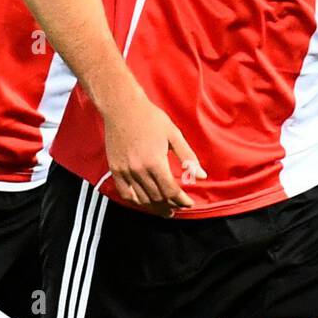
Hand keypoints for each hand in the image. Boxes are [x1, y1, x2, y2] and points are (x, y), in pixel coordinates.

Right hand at [104, 93, 205, 216]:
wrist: (122, 107)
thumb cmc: (150, 118)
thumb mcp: (174, 134)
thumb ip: (188, 157)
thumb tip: (201, 176)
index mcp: (155, 162)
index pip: (171, 191)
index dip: (182, 201)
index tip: (189, 203)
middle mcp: (139, 170)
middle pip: (158, 197)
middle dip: (171, 205)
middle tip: (179, 207)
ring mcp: (125, 171)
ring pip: (142, 199)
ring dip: (155, 207)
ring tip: (165, 209)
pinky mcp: (115, 169)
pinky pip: (125, 193)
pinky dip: (136, 201)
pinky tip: (145, 202)